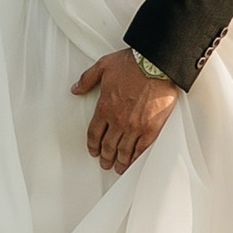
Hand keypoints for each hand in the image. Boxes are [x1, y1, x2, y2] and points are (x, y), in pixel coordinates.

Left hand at [73, 47, 180, 172]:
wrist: (156, 64)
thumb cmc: (133, 63)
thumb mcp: (103, 66)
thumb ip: (87, 79)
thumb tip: (75, 89)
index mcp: (104, 107)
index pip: (94, 134)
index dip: (93, 145)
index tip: (94, 151)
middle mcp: (118, 120)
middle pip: (108, 146)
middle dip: (106, 157)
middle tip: (105, 163)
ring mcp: (135, 126)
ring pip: (124, 151)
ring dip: (120, 162)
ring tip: (118, 168)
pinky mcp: (151, 128)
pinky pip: (141, 149)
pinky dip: (136, 158)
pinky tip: (133, 162)